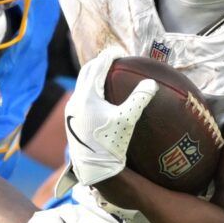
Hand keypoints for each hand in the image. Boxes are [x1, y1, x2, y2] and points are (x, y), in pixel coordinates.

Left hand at [63, 49, 152, 186]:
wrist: (94, 169)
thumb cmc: (111, 144)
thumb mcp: (128, 120)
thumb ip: (139, 99)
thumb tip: (152, 83)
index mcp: (86, 96)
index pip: (97, 67)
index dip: (109, 57)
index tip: (120, 53)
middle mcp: (75, 101)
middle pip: (86, 72)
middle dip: (99, 63)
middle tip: (113, 60)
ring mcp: (71, 111)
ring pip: (81, 85)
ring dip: (93, 76)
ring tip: (107, 76)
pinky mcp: (71, 121)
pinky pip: (80, 97)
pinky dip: (90, 89)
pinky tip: (100, 97)